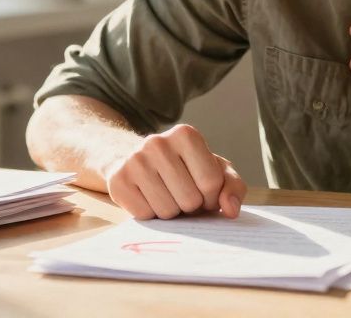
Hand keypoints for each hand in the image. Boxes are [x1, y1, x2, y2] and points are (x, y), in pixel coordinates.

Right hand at [101, 124, 246, 219]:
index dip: (212, 198)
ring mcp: (135, 161)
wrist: (136, 162)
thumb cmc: (184, 168)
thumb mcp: (214, 170)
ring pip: (168, 211)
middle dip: (191, 206)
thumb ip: (232, 186)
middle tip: (182, 194)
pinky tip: (148, 198)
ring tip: (166, 196)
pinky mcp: (118, 181)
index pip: (211, 182)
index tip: (205, 193)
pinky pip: (145, 216)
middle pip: (190, 199)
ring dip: (172, 212)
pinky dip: (151, 215)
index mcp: (186, 134)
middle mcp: (157, 143)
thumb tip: (231, 210)